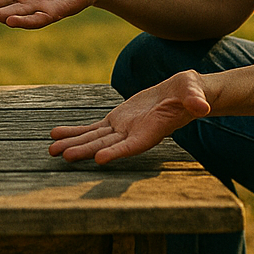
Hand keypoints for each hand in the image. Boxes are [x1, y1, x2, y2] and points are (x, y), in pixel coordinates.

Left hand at [48, 71, 210, 163]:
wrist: (184, 94)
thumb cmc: (192, 94)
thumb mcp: (194, 93)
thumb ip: (196, 100)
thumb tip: (201, 106)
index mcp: (152, 131)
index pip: (133, 144)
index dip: (118, 152)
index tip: (100, 159)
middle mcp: (134, 134)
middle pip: (107, 145)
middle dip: (85, 150)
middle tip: (64, 156)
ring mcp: (123, 128)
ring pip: (94, 138)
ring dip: (74, 143)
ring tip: (51, 150)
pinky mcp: (116, 120)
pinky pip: (92, 127)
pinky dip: (75, 131)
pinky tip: (56, 133)